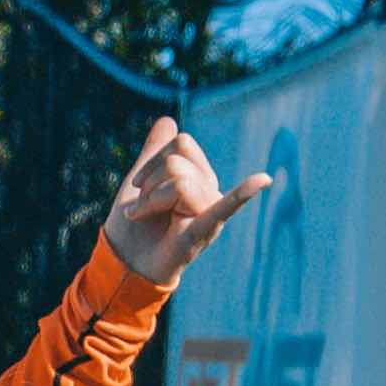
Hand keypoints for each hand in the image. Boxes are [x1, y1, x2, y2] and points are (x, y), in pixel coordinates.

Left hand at [98, 116, 270, 283]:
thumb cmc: (134, 226)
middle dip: (149, 182)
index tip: (138, 185)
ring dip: (149, 199)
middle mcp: (212, 194)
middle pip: (178, 162)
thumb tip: (168, 121)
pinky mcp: (202, 232)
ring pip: (180, 179)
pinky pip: (223, 207)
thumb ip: (155, 152)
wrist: (123, 264)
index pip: (183, 143)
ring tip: (144, 216)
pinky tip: (262, 180)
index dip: (154, 159)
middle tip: (141, 208)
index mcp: (201, 180)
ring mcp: (210, 213)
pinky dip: (242, 194)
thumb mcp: (141, 183)